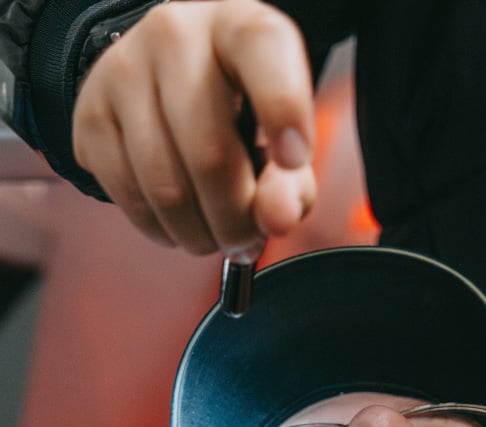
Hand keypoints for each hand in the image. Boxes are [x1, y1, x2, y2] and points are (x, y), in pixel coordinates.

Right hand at [73, 0, 316, 256]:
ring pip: (165, 187)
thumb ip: (293, 182)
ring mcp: (124, 71)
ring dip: (198, 234)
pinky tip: (178, 223)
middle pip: (209, 152)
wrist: (164, 83)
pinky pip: (128, 197)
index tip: (294, 159)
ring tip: (214, 234)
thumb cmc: (240, 114)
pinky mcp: (90, 113)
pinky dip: (161, 229)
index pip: (263, 49)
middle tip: (246, 238)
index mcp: (238, 27)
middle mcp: (175, 35)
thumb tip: (276, 217)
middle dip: (235, 219)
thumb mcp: (281, 137)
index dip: (283, 108)